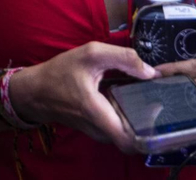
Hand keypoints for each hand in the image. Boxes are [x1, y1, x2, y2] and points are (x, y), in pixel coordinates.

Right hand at [6, 42, 153, 153]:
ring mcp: (98, 132)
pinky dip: (127, 116)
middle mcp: (99, 129)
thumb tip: (151, 72)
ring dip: (139, 119)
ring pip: (126, 133)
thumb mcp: (91, 54)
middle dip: (149, 122)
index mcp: (97, 112)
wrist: (35, 90)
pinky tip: (130, 98)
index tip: (159, 112)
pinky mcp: (96, 129)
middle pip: (134, 138)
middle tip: (159, 100)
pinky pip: (118, 127)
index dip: (149, 132)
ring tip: (148, 97)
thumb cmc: (60, 72)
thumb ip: (124, 58)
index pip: (129, 141)